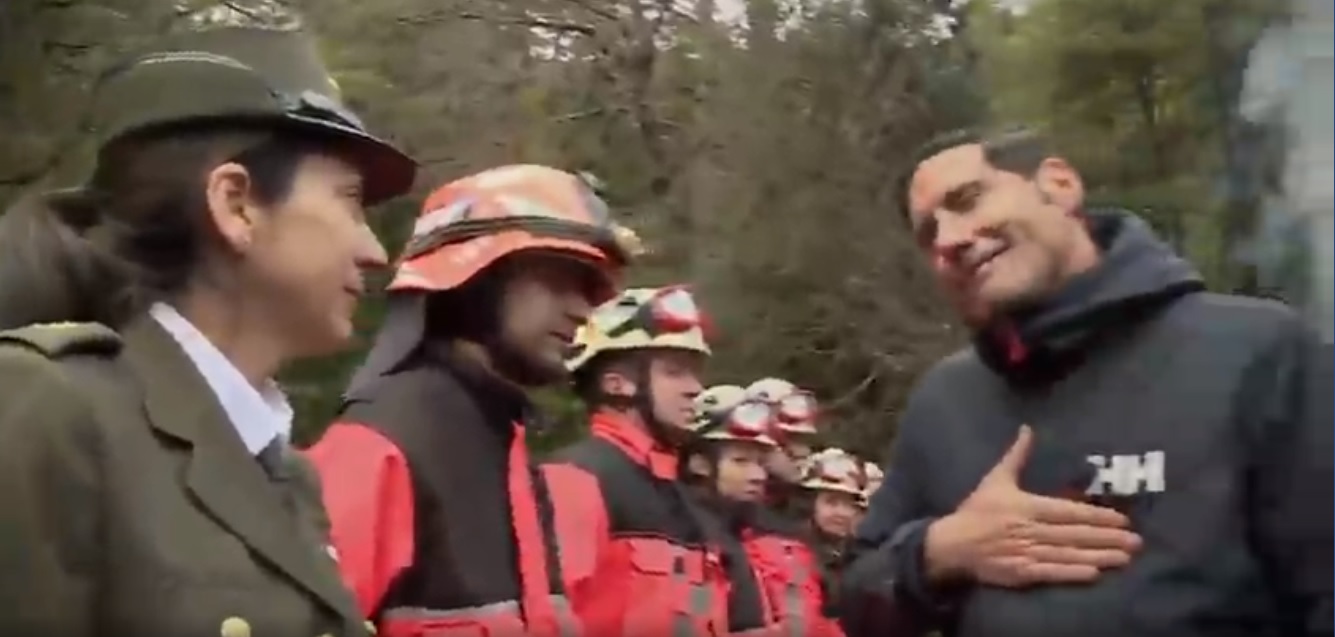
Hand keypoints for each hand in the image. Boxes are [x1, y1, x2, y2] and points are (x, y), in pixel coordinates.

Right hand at [923, 425, 1141, 587]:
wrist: (953, 544)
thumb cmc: (977, 510)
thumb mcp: (996, 479)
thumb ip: (1016, 456)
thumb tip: (1027, 428)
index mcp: (1027, 506)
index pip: (1069, 511)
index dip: (1097, 516)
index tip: (1123, 520)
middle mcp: (1030, 529)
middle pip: (1075, 534)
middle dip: (1108, 538)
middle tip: (1136, 542)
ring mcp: (1026, 552)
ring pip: (1069, 554)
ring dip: (1099, 557)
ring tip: (1125, 559)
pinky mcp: (1021, 573)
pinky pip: (1051, 573)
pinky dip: (1072, 574)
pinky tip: (1094, 574)